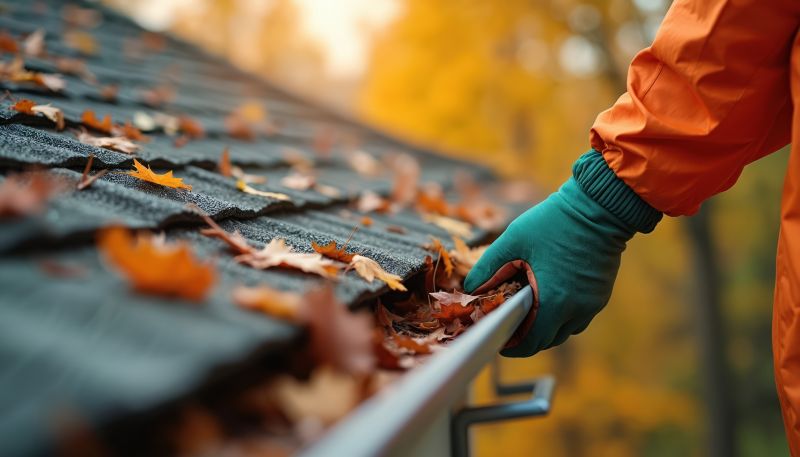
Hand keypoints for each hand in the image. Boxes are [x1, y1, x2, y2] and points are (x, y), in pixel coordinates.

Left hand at [464, 151, 660, 356]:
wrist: (598, 207)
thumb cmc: (554, 222)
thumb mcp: (513, 240)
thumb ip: (488, 267)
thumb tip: (471, 288)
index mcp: (553, 301)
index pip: (532, 343)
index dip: (513, 347)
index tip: (500, 340)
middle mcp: (577, 309)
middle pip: (549, 340)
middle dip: (528, 337)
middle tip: (510, 325)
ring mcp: (593, 303)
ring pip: (566, 329)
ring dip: (547, 327)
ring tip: (528, 311)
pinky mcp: (601, 294)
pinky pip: (579, 316)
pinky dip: (563, 314)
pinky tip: (550, 297)